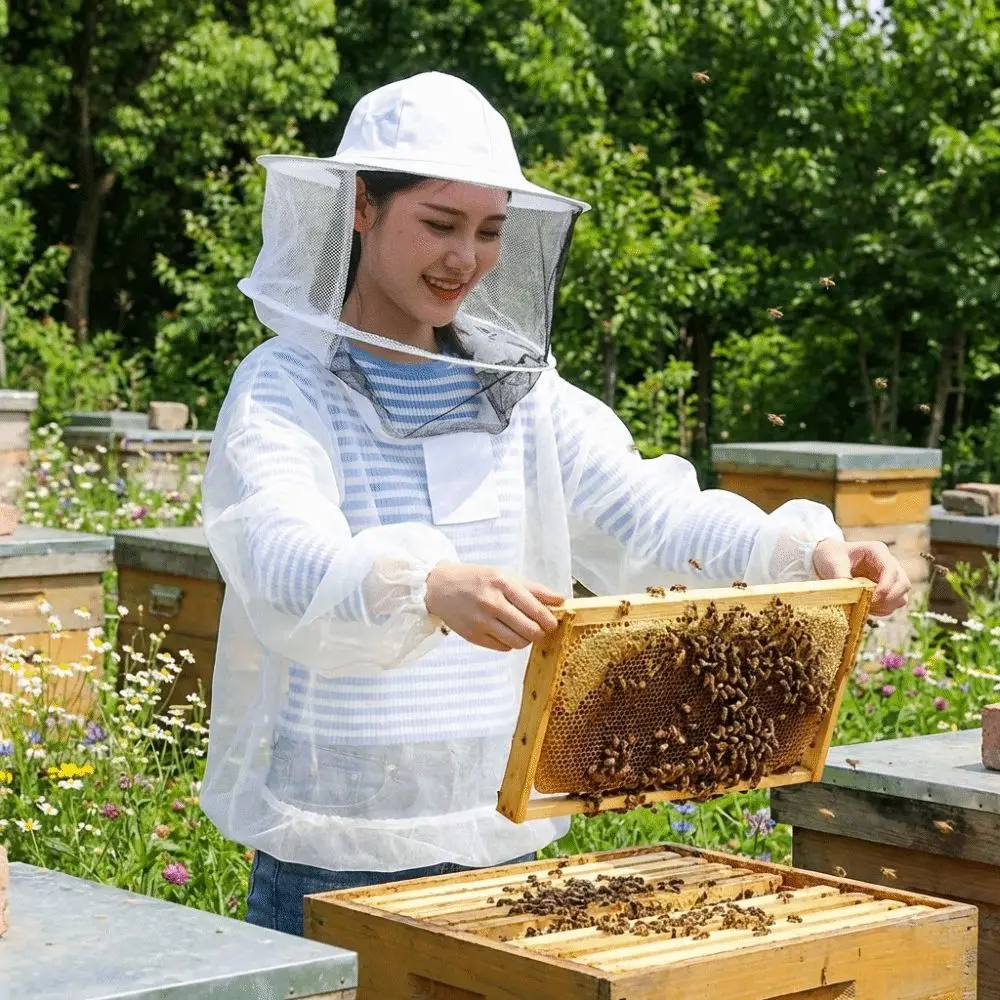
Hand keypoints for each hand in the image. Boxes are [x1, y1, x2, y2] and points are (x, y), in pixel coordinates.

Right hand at [425, 563, 564, 651]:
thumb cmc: (477, 580)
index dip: (549, 620)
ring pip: (518, 643)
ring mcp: (481, 621)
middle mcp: (492, 603)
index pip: (535, 609)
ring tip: (522, 631)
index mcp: (503, 584)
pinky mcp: (473, 636)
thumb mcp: (505, 576)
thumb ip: (534, 589)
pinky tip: (504, 632)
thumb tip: (561, 600)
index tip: (553, 623)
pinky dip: (509, 643)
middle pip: (529, 630)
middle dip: (540, 633)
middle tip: (540, 629)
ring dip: (525, 640)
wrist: (440, 587)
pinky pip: (503, 648)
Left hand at [812, 538, 910, 615]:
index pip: (891, 570)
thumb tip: (847, 595)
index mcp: (877, 551)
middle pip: (903, 584)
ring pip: (901, 596)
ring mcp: (890, 577)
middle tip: (869, 605)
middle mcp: (889, 563)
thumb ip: (840, 577)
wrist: (829, 557)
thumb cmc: (831, 555)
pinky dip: (883, 610)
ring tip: (866, 606)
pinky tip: (866, 608)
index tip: (872, 599)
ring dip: (887, 606)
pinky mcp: (886, 589)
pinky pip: (893, 604)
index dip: (886, 587)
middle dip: (889, 598)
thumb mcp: (832, 562)